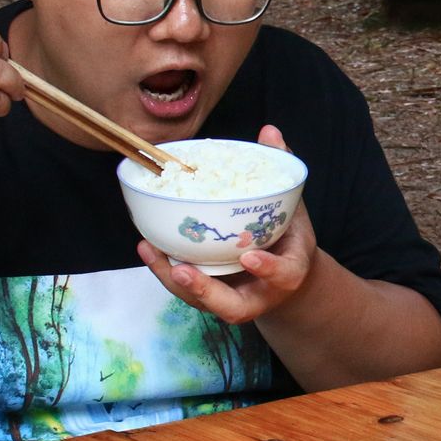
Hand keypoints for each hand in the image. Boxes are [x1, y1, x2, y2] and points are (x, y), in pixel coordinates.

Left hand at [138, 125, 319, 324]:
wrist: (286, 275)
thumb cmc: (288, 239)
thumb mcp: (294, 210)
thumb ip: (281, 175)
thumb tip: (270, 133)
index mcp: (288, 273)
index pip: (283, 275)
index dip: (268, 269)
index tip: (249, 256)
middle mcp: (259, 295)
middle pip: (232, 307)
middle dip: (205, 292)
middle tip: (182, 271)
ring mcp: (231, 299)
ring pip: (202, 302)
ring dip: (173, 281)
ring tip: (150, 250)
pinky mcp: (210, 296)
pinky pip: (186, 290)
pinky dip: (164, 270)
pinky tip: (147, 246)